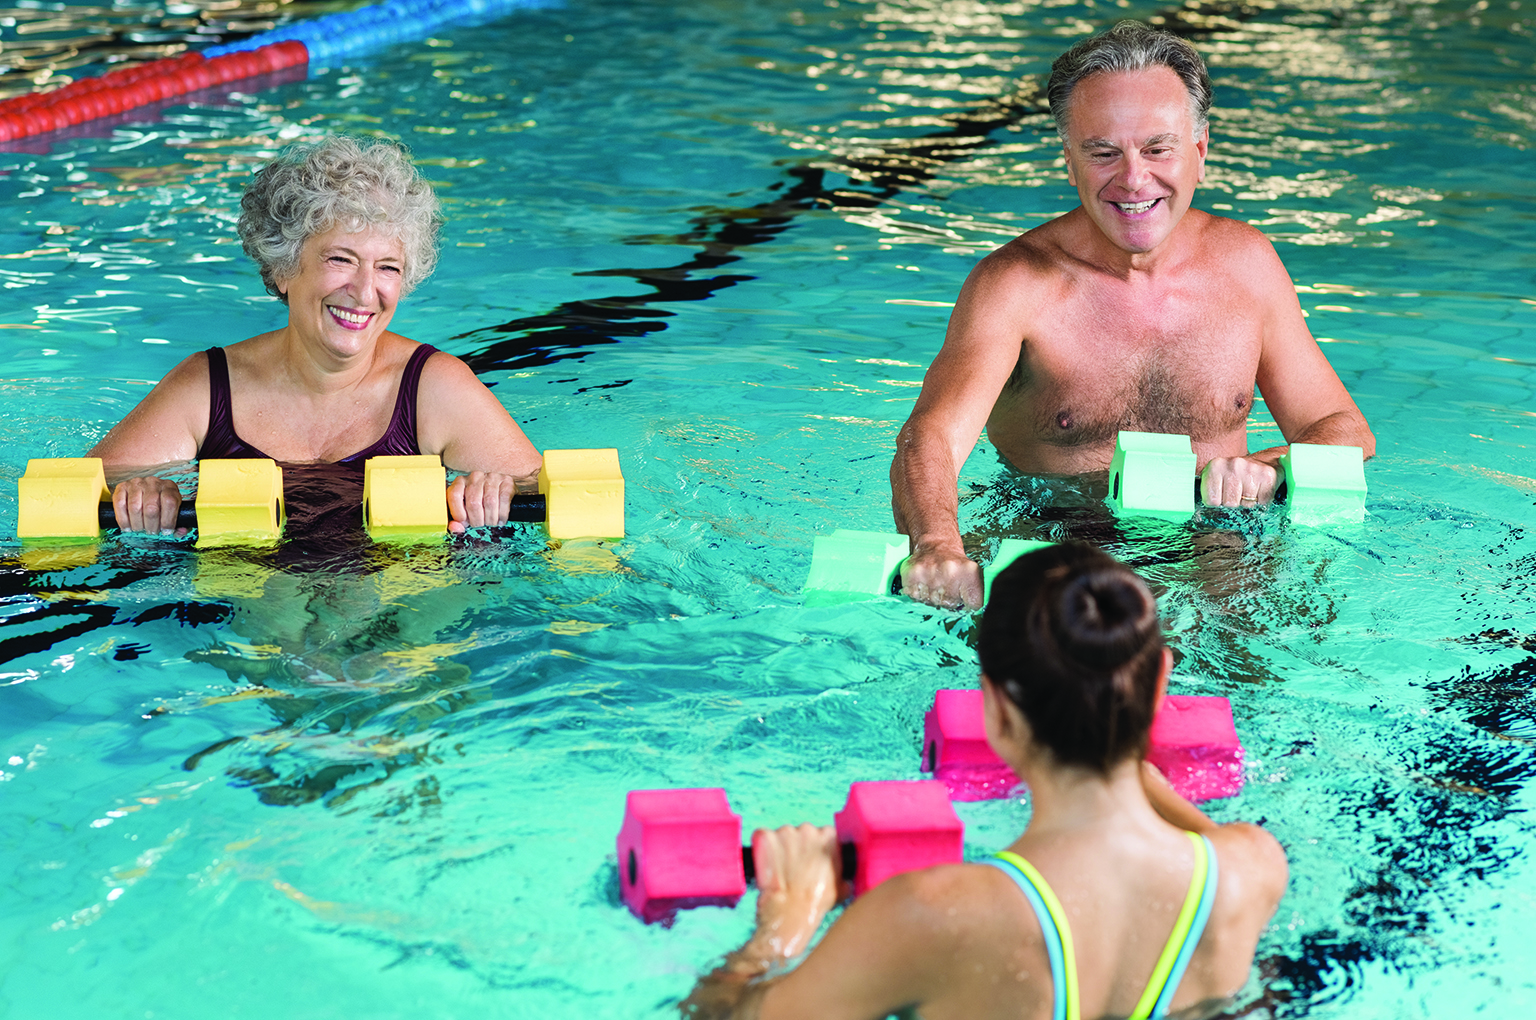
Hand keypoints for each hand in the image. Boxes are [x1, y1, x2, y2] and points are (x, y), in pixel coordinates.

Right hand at [111, 476, 185, 533]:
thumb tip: (180, 532)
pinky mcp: (122, 486)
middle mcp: (153, 482)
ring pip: (135, 508)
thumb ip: (180, 524)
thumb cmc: (161, 505)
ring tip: (140, 529)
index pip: (170, 502)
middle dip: (151, 525)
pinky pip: (119, 504)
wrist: (144, 491)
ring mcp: (136, 483)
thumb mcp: (174, 512)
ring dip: (137, 524)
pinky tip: (127, 527)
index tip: (165, 532)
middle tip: (151, 532)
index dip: (168, 520)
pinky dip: (123, 519)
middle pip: (151, 507)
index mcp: (169, 487)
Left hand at [446, 471, 519, 532]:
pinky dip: (502, 514)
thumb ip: (456, 521)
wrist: (502, 493)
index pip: (454, 495)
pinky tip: (501, 520)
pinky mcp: (507, 481)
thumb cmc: (480, 503)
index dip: (458, 512)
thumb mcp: (465, 511)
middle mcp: (475, 477)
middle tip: (480, 525)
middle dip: (477, 520)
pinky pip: (504, 500)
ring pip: (490, 502)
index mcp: (461, 482)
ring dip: (490, 519)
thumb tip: (456, 527)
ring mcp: (492, 477)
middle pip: (473, 503)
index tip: (464, 522)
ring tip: (491, 523)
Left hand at [748, 824, 843, 961]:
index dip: (815, 848)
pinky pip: (762, 835)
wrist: (791, 912)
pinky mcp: (766, 837)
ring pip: (782, 835)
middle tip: (794, 867)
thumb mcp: (841, 889)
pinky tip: (766, 863)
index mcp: (829, 837)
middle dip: (797, 846)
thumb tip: (844, 880)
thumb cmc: (816, 903)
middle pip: (802, 832)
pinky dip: (762, 846)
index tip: (811, 859)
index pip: (823, 834)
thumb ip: (842, 875)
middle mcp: (808, 829)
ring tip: (779, 869)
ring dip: (780, 847)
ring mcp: (786, 832)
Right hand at [900, 543, 982, 609]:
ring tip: (934, 584)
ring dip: (932, 598)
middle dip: (947, 601)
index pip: (973, 605)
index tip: (963, 599)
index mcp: (969, 571)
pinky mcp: (912, 573)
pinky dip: (918, 594)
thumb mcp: (973, 575)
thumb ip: (975, 596)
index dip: (967, 606)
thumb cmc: (954, 564)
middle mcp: (949, 570)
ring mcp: (929, 572)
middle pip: (949, 606)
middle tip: (946, 587)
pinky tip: (923, 583)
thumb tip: (968, 612)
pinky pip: (915, 597)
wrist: (935, 545)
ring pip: (931, 603)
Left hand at [1200, 456, 1278, 507]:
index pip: (1211, 501)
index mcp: (1215, 466)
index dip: (1217, 503)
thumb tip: (1200, 513)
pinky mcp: (1267, 476)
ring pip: (1246, 504)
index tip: (1221, 497)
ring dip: (1248, 502)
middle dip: (1234, 503)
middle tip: (1237, 493)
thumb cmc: (1236, 475)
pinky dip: (1261, 501)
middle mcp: (1233, 465)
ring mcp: (1251, 469)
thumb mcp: (1217, 478)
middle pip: (1230, 504)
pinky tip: (1259, 490)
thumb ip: (1207, 492)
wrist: (1265, 461)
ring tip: (1248, 490)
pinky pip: (1262, 502)